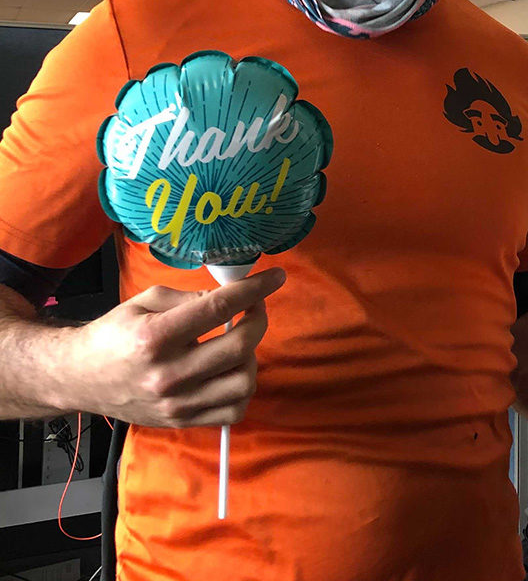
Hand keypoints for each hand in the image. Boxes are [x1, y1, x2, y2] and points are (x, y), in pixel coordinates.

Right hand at [66, 268, 285, 427]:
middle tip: (255, 308)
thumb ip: (190, 298)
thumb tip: (230, 299)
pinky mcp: (182, 422)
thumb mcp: (145, 301)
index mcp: (156, 337)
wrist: (80, 378)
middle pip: (239, 346)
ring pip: (243, 382)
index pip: (218, 308)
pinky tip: (231, 370)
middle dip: (258, 320)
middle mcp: (168, 374)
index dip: (254, 290)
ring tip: (238, 342)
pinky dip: (243, 389)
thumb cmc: (114, 334)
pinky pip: (234, 411)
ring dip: (251, 356)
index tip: (275, 277)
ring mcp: (177, 404)